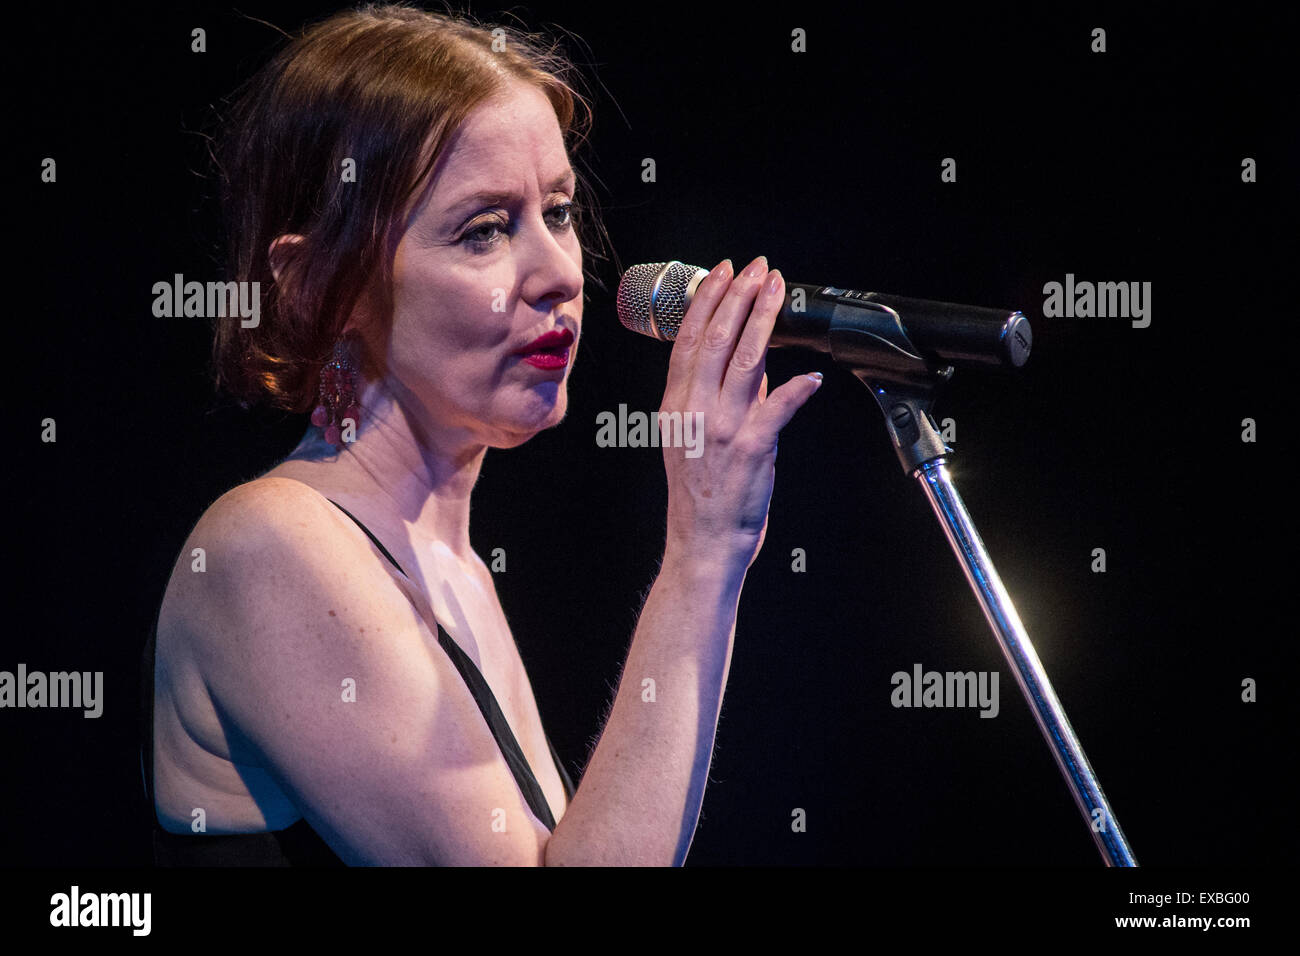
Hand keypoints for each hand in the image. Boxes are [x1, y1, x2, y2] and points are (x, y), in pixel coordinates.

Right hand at [659, 255, 822, 569]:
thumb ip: (716, 401)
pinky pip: (777, 408)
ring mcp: (723, 428)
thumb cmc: (699, 496)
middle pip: (714, 340)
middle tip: (756, 268)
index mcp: (676, 406)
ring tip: (777, 291)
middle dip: (738, 297)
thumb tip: (749, 366)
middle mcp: (695, 411)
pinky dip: (795, 389)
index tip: (721, 273)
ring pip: (744, 361)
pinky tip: (812, 374)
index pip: (686, 340)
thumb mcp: (692, 440)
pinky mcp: (751, 448)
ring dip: (764, 320)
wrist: (702, 542)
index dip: (706, 302)